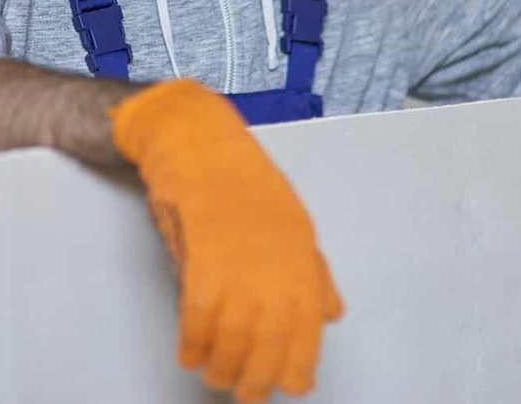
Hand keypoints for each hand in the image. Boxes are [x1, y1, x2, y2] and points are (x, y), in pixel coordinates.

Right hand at [109, 79, 342, 401]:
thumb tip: (331, 314)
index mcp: (302, 256)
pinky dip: (193, 340)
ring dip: (221, 365)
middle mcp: (276, 263)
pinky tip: (189, 353)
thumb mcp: (291, 222)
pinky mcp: (202, 255)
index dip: (299, 364)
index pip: (308, 326)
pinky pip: (197, 314)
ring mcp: (239, 260)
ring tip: (213, 377)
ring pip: (233, 334)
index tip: (289, 388)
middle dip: (256, 377)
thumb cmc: (242, 180)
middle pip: (270, 339)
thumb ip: (311, 272)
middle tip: (242, 395)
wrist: (199, 141)